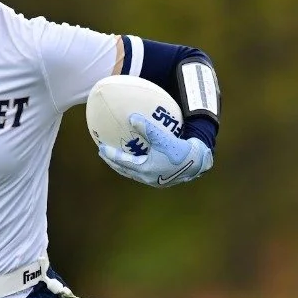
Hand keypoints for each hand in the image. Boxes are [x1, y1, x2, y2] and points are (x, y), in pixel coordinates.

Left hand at [98, 112, 212, 186]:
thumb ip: (147, 128)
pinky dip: (136, 166)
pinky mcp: (161, 179)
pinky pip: (143, 172)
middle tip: (103, 153)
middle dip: (113, 162)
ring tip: (116, 157)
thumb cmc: (180, 150)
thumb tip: (131, 117)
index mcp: (145, 169)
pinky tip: (137, 158)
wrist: (197, 163)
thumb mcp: (162, 138)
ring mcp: (154, 180)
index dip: (110, 155)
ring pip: (133, 173)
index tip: (100, 148)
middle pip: (125, 170)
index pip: (122, 162)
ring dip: (123, 165)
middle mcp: (147, 177)